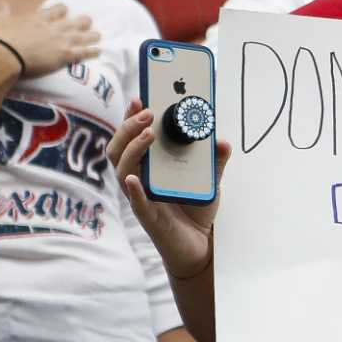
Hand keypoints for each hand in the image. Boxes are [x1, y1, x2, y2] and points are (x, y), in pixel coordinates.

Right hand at [0, 0, 98, 78]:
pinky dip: (93, 51)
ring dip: (92, 36)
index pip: (57, 10)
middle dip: (83, 21)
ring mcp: (62, 41)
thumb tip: (0, 3)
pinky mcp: (66, 55)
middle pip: (75, 22)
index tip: (65, 11)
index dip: (63, 10)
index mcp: (39, 18)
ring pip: (84, 36)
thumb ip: (1, 11)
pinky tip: (98, 50)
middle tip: (87, 22)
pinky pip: (85, 52)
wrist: (4, 54)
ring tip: (98, 35)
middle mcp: (54, 27)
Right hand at [109, 102, 226, 282]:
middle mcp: (139, 179)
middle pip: (119, 149)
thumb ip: (214, 162)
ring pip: (123, 171)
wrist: (200, 244)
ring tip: (149, 133)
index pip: (132, 138)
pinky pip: (136, 201)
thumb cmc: (196, 209)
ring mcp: (141, 197)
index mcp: (149, 167)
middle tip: (147, 111)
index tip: (139, 97)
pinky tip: (135, 179)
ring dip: (133, 149)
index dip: (131, 118)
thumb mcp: (210, 180)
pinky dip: (134, 189)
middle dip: (129, 127)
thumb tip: (222, 141)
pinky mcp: (148, 217)